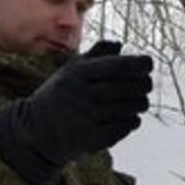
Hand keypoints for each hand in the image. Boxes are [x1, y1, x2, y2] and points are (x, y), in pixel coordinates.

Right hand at [0, 40, 153, 184]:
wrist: (35, 130)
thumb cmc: (61, 94)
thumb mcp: (71, 69)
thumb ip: (96, 54)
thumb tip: (120, 45)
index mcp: (78, 74)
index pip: (118, 66)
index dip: (139, 63)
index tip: (148, 64)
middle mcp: (81, 95)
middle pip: (129, 87)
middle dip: (144, 85)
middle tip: (146, 85)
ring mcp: (86, 118)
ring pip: (130, 108)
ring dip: (140, 103)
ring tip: (139, 102)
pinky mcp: (91, 139)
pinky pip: (124, 127)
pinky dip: (132, 121)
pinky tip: (130, 117)